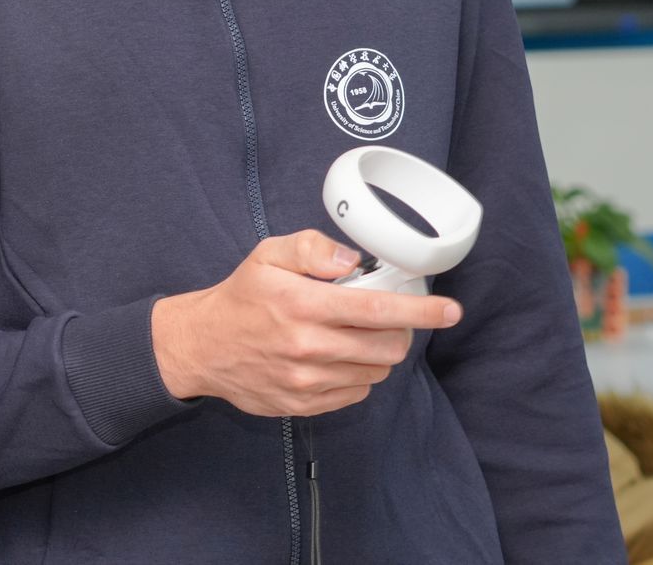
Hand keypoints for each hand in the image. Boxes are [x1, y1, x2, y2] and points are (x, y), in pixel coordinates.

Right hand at [150, 230, 461, 417]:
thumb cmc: (241, 297)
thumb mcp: (268, 254)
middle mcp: (308, 347)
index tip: (450, 310)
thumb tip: (352, 260)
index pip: (377, 310)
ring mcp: (307, 382)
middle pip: (387, 347)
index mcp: (304, 305)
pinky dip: (357, 374)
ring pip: (375, 372)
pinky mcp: (303, 405)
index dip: (421, 311)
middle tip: (385, 317)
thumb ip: (313, 247)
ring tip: (355, 336)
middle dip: (399, 330)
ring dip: (377, 353)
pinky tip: (337, 358)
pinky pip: (355, 393)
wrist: (202, 347)